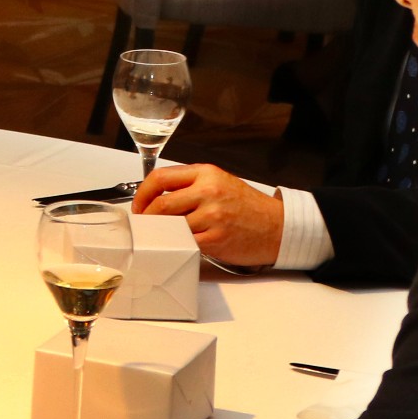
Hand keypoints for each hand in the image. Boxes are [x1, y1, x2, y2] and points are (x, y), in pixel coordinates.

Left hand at [133, 164, 283, 267]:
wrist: (278, 227)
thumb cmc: (247, 206)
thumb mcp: (219, 183)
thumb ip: (190, 185)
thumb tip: (155, 196)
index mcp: (206, 174)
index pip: (160, 177)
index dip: (142, 193)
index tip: (138, 205)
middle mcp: (208, 191)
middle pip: (161, 204)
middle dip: (146, 217)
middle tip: (144, 225)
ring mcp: (212, 216)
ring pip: (170, 224)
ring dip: (161, 232)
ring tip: (161, 234)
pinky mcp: (216, 238)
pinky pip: (185, 242)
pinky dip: (177, 244)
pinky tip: (179, 244)